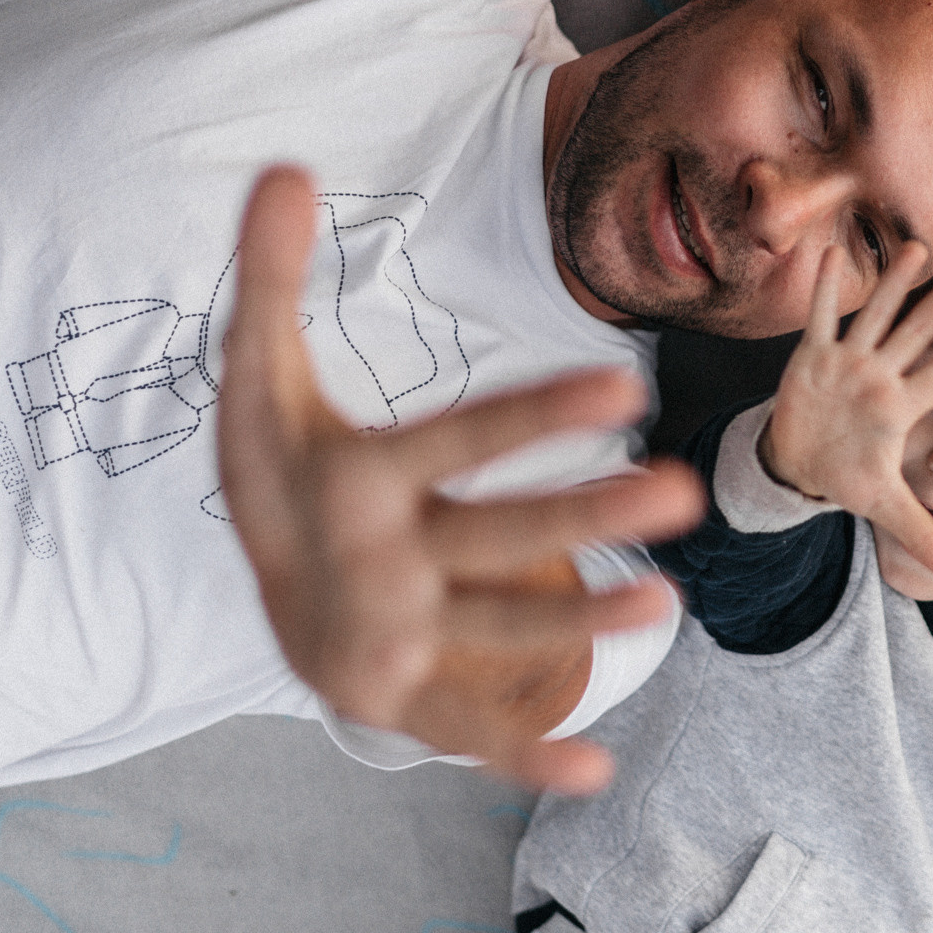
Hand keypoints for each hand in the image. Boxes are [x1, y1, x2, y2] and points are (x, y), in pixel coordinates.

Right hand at [218, 165, 705, 793]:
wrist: (252, 589)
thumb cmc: (280, 463)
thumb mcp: (260, 371)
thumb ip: (271, 273)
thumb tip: (283, 163)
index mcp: (350, 484)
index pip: (459, 440)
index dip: (539, 411)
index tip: (625, 381)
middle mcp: (375, 566)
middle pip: (494, 537)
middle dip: (586, 516)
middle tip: (680, 488)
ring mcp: (395, 639)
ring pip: (499, 629)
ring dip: (579, 620)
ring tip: (665, 605)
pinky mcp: (409, 699)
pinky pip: (470, 732)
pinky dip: (525, 755)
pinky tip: (596, 768)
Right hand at [758, 243, 932, 577]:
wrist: (801, 464)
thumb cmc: (848, 476)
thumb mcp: (884, 506)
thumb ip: (920, 532)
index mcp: (900, 408)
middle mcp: (879, 378)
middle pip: (915, 336)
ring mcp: (848, 364)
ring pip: (875, 318)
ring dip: (894, 285)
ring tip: (917, 249)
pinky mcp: (812, 359)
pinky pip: (820, 321)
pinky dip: (823, 292)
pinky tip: (830, 255)